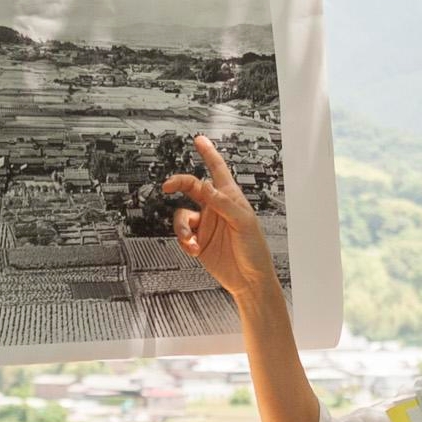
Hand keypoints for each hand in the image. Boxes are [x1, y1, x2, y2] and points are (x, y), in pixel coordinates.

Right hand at [163, 134, 278, 302]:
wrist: (249, 281)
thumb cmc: (255, 250)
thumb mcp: (243, 223)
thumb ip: (223, 203)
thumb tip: (206, 185)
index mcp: (230, 199)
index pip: (218, 170)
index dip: (208, 154)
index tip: (198, 140)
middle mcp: (216, 208)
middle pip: (192, 188)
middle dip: (178, 184)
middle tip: (167, 186)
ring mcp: (206, 225)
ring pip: (182, 215)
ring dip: (182, 227)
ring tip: (190, 240)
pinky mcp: (198, 241)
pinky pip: (183, 235)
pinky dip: (184, 241)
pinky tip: (193, 249)